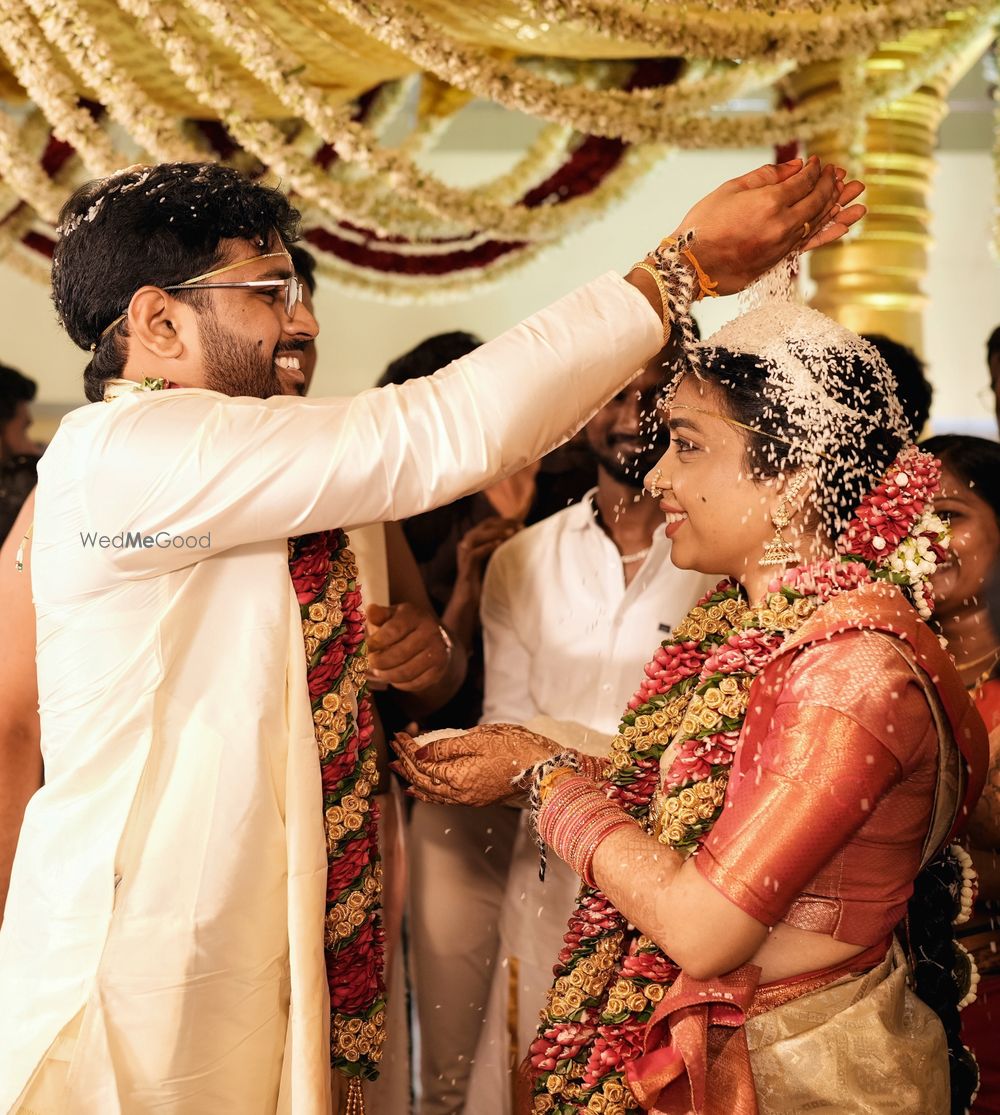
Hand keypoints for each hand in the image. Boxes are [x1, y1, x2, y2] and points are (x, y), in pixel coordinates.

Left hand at [367, 601, 451, 692]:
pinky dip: (399, 684)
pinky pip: (414, 684)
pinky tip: (393, 677)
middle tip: (369, 662)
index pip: (394, 631)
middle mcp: (430, 632)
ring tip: (378, 671)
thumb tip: (370, 610)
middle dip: (379, 661)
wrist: (434, 637)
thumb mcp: (392, 616)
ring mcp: (437, 653)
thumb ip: (379, 615)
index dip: (376, 642)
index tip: (366, 647)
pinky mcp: (438, 671)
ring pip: (406, 672)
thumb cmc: (405, 626)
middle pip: (399, 654)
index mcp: (415, 616)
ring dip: (387, 675)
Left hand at [391, 723, 557, 805]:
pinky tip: (424, 788)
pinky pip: (444, 798)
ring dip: (413, 780)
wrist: (545, 771)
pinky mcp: (478, 799)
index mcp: (458, 777)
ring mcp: (469, 799)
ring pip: (432, 793)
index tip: (398, 736)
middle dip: (405, 764)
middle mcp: (460, 793)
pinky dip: (429, 792)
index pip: (422, 764)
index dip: (407, 749)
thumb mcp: (480, 739)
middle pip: (423, 780)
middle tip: (393, 749)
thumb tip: (419, 752)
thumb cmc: (517, 749)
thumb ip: (447, 747)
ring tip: (399, 769)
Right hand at [455, 517, 519, 593]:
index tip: (522, 523)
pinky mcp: (465, 567)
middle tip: (520, 527)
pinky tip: (498, 544)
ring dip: (495, 533)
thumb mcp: (495, 559)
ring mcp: (464, 555)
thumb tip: (520, 534)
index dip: (505, 521)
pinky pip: (474, 553)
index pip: (489, 523)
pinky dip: (486, 547)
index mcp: (474, 540)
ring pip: (477, 536)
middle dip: (503, 524)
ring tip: (511, 533)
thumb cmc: (484, 579)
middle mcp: (467, 544)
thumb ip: (501, 546)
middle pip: (484, 526)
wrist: (470, 600)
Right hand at [656, 156, 865, 295]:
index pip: (804, 181)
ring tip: (858, 193)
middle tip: (841, 174)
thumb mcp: (730, 190)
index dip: (814, 169)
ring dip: (839, 205)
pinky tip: (845, 224)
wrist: (690, 266)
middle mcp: (782, 224)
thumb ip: (765, 176)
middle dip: (831, 184)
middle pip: (817, 200)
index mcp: (769, 202)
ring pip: (819, 221)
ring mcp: (782, 245)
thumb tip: (795, 166)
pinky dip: (829, 233)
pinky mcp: (778, 261)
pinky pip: (811, 244)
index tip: (818, 162)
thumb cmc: (703, 225)